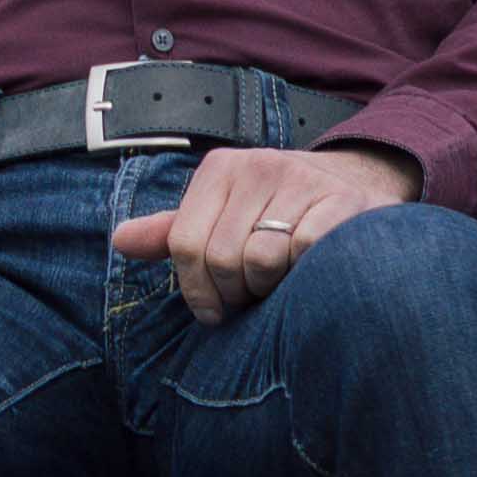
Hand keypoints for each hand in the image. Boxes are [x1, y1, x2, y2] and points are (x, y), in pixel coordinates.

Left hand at [126, 139, 420, 323]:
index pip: (184, 244)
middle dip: (236, 293)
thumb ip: (174, 232)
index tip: (213, 310)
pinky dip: (304, 274)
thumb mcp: (223, 214)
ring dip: (271, 288)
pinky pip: (304, 253)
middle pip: (222, 258)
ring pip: (262, 260)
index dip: (196, 290)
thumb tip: (119, 241)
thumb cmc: (277, 212)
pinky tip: (311, 271)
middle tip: (254, 296)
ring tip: (282, 283)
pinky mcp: (342, 201)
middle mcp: (258, 165)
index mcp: (221, 169)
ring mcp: (302, 180)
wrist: (357, 185)